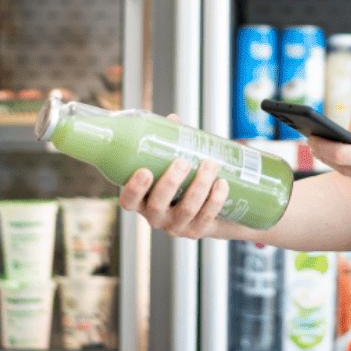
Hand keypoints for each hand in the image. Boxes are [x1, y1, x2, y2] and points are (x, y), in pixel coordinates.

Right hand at [118, 114, 230, 238]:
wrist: (214, 207)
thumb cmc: (186, 179)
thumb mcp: (176, 162)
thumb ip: (171, 142)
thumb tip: (173, 120)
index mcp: (144, 199)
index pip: (129, 201)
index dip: (134, 189)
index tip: (145, 170)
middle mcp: (156, 217)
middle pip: (157, 205)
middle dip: (170, 182)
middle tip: (182, 161)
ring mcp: (177, 226)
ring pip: (186, 210)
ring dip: (199, 185)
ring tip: (210, 164)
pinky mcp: (198, 231)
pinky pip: (206, 217)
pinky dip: (215, 200)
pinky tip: (222, 183)